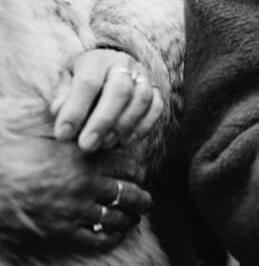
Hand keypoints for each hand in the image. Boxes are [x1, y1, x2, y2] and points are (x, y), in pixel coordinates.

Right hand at [0, 137, 151, 252]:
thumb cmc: (12, 150)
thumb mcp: (47, 131)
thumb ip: (75, 130)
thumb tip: (88, 120)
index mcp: (86, 157)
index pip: (128, 166)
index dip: (137, 172)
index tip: (139, 175)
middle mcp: (85, 184)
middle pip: (129, 193)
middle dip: (141, 198)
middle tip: (146, 200)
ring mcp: (73, 210)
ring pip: (116, 217)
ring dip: (130, 219)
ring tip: (134, 218)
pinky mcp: (59, 231)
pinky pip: (95, 238)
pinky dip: (110, 238)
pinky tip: (115, 235)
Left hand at [51, 49, 163, 151]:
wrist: (108, 72)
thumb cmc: (82, 82)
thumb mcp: (66, 83)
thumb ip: (61, 97)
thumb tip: (60, 111)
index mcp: (98, 59)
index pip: (88, 82)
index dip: (75, 110)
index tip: (63, 134)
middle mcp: (124, 64)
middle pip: (120, 90)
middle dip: (102, 121)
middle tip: (86, 145)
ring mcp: (144, 76)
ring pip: (141, 99)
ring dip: (123, 125)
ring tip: (105, 143)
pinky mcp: (156, 89)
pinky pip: (157, 107)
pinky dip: (143, 126)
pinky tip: (125, 140)